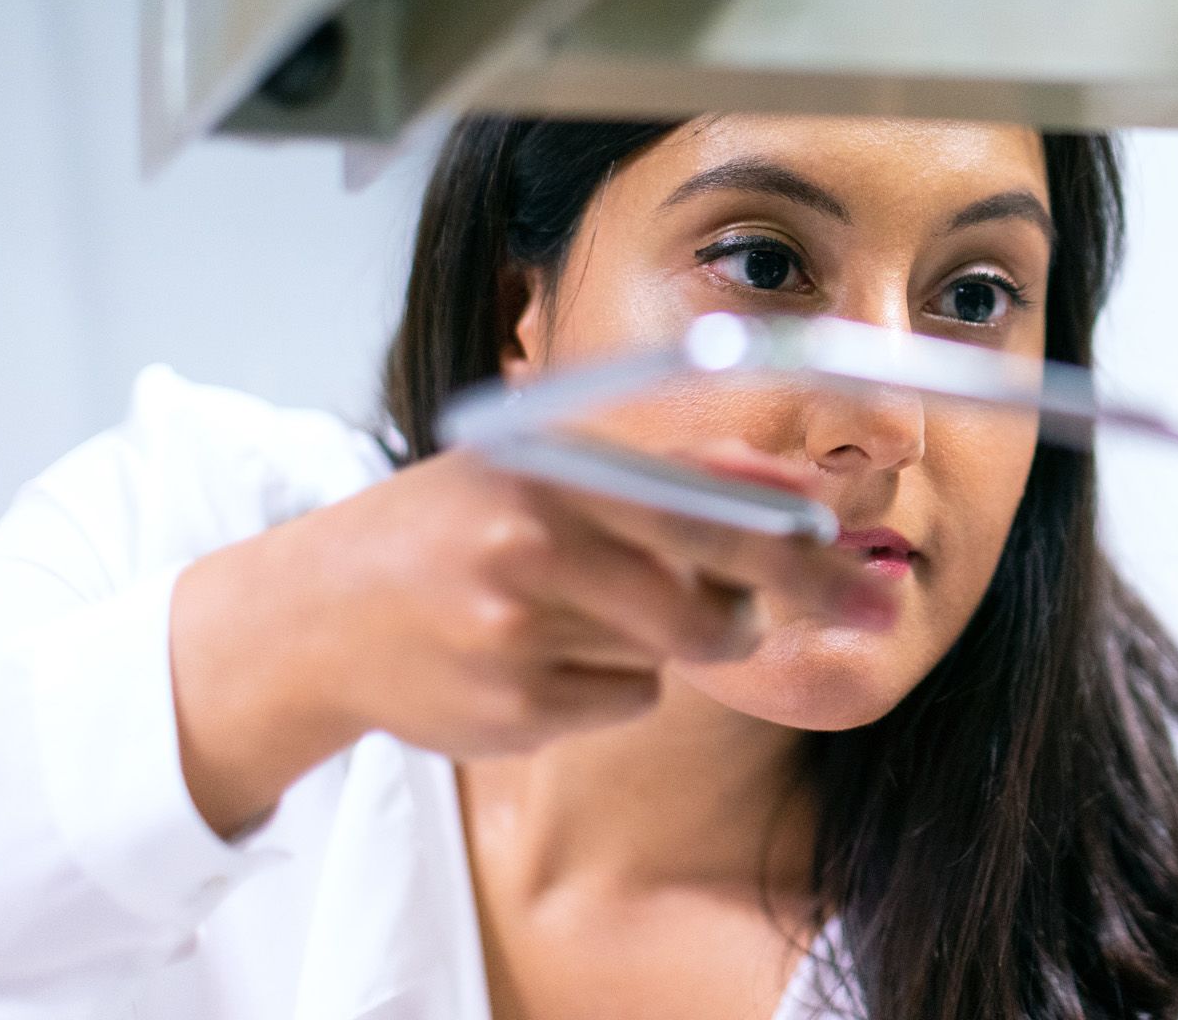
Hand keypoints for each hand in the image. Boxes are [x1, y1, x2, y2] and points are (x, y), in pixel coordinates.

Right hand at [169, 441, 827, 836]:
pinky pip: (628, 698)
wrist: (311, 616)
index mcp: (550, 468)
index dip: (798, 544)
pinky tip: (542, 654)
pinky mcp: (510, 712)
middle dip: (793, 604)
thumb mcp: (546, 465)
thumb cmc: (459, 524)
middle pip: (710, 601)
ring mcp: (517, 635)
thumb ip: (673, 468)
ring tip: (596, 603)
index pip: (706, 508)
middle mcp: (531, 543)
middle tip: (863, 606)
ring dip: (670, 634)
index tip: (866, 566)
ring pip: (675, 651)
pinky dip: (615, 681)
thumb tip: (798, 485)